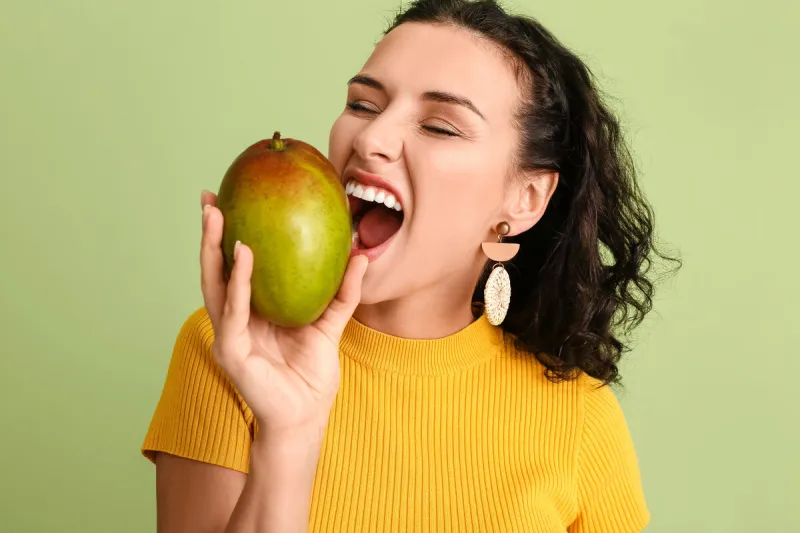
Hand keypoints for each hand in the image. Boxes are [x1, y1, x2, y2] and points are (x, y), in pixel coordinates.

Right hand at [199, 190, 367, 437]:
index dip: (230, 236)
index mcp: (252, 311)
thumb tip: (360, 254)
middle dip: (209, 234)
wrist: (306, 416)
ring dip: (213, 249)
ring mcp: (228, 334)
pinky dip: (237, 283)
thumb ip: (343, 292)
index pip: (235, 268)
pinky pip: (233, 312)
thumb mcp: (330, 324)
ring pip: (214, 286)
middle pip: (216, 270)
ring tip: (216, 215)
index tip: (231, 198)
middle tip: (210, 198)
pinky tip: (243, 254)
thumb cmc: (311, 374)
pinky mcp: (231, 351)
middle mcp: (234, 319)